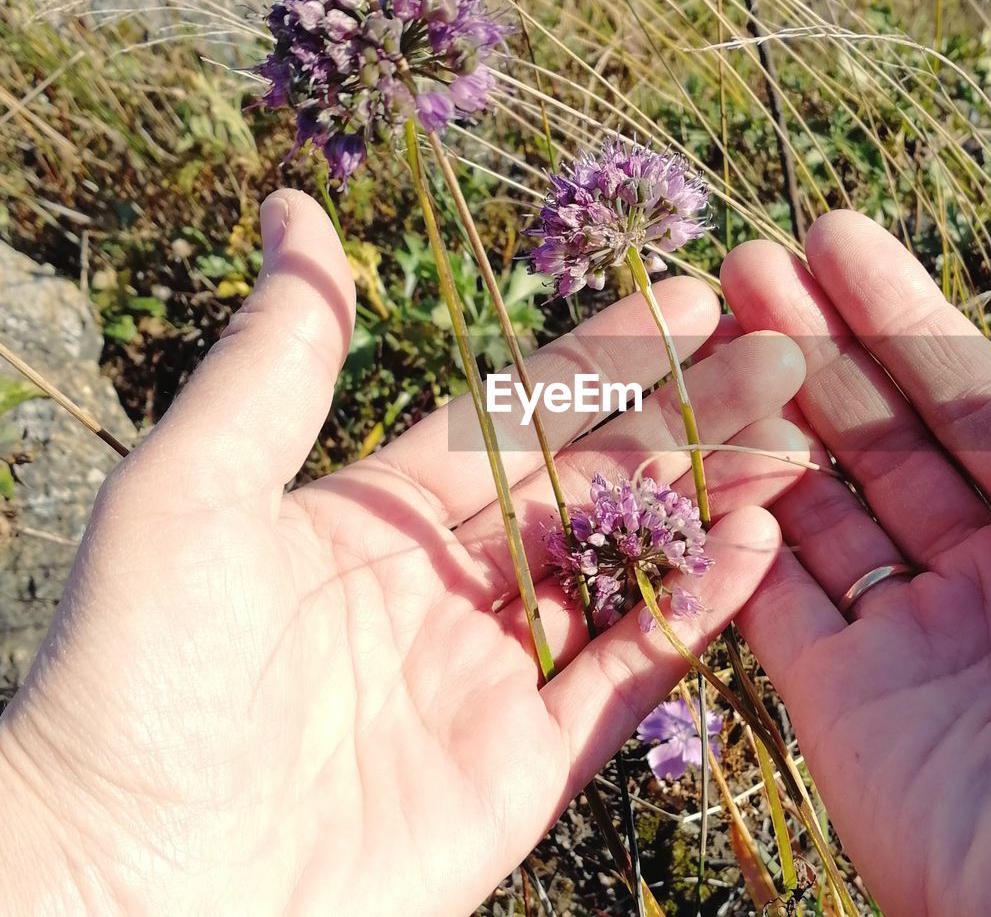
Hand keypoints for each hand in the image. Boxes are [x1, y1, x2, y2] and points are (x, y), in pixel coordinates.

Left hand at [0, 190, 807, 913]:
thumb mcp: (194, 487)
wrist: (127, 885)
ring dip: (711, 503)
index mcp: (378, 511)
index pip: (517, 411)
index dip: (605, 353)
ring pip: (627, 567)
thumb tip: (295, 208)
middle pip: (593, 481)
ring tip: (796, 441)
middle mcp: (446, 583)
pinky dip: (698, 612)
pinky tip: (758, 546)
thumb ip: (279, 356)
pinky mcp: (526, 761)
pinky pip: (629, 671)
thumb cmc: (138, 675)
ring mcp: (491, 672)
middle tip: (782, 354)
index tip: (690, 295)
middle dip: (688, 415)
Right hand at [722, 211, 990, 914]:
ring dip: (768, 417)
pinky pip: (774, 601)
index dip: (903, 315)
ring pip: (823, 503)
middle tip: (749, 264)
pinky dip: (737, 530)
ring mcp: (919, 643)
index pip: (979, 397)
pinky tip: (702, 449)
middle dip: (819, 347)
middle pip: (888, 435)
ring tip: (711, 332)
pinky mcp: (847, 708)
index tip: (834, 238)